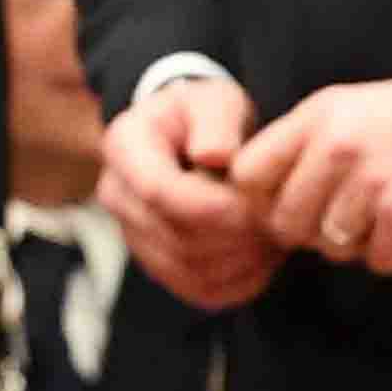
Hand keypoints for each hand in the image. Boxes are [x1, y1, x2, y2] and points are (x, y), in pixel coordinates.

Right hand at [98, 74, 281, 309]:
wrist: (191, 138)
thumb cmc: (204, 115)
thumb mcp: (214, 99)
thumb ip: (216, 121)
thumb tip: (214, 155)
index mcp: (124, 147)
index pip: (157, 190)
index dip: (207, 205)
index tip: (248, 206)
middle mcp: (118, 196)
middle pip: (175, 237)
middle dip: (233, 233)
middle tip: (274, 216)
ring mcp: (134, 236)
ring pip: (191, 269)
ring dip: (241, 258)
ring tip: (271, 231)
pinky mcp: (159, 266)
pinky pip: (202, 291)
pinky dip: (241, 280)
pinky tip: (261, 253)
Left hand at [232, 72, 391, 277]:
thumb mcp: (356, 111)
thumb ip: (306, 147)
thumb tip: (256, 203)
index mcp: (319, 113)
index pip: (246, 176)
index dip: (263, 203)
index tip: (289, 207)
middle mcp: (337, 143)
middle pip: (285, 223)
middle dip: (315, 232)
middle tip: (353, 215)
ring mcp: (372, 178)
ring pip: (332, 247)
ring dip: (362, 241)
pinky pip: (379, 260)